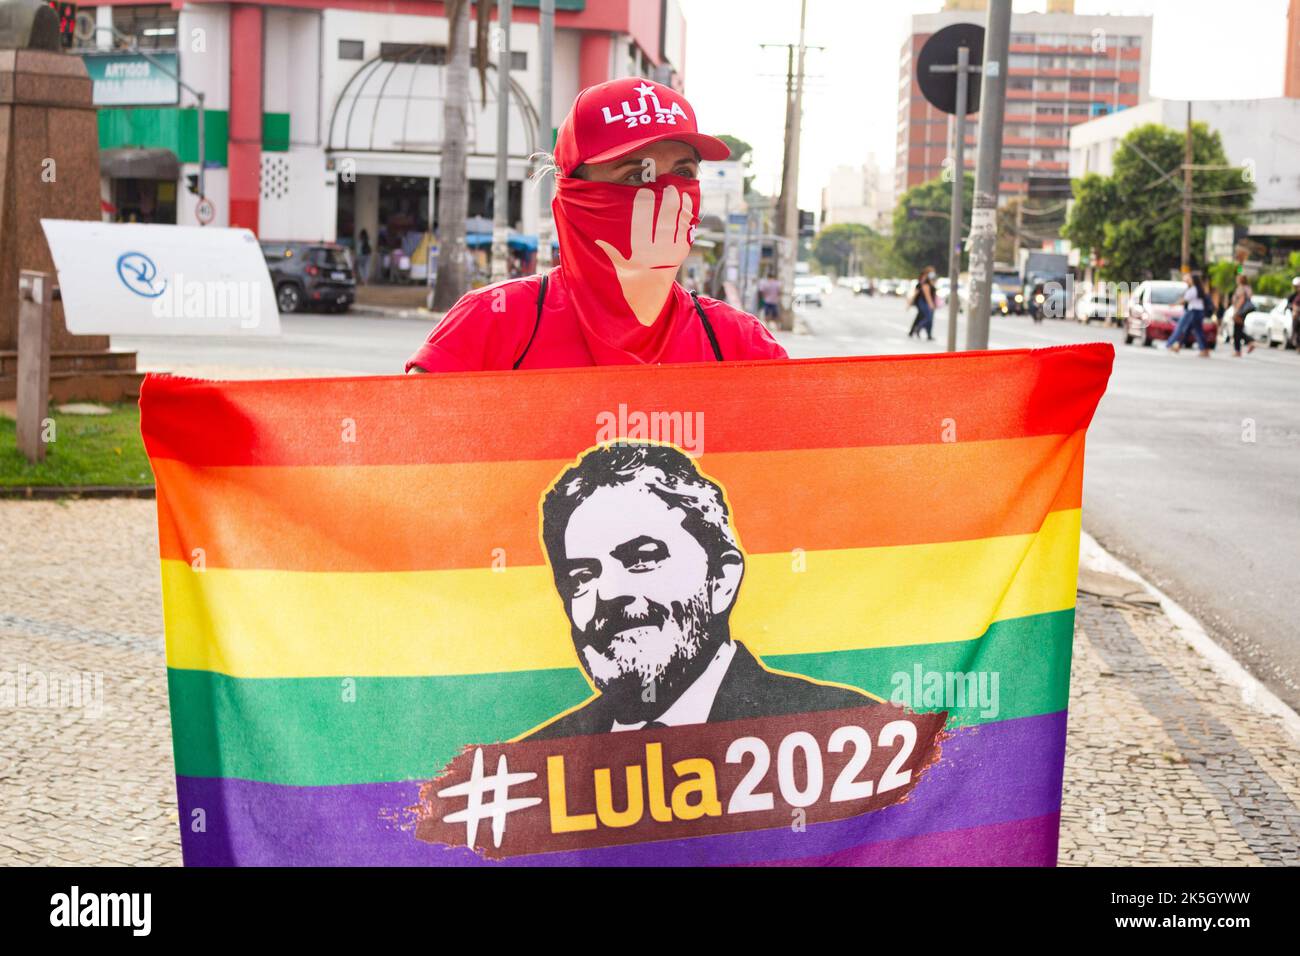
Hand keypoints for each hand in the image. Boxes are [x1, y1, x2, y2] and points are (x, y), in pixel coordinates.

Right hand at [595, 185, 693, 326]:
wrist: (649, 296)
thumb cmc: (629, 278)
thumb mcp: (617, 265)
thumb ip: (609, 250)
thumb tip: (596, 239)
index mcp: (640, 250)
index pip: (642, 223)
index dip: (644, 206)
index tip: (644, 190)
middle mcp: (657, 250)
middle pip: (664, 220)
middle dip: (665, 201)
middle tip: (665, 187)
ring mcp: (671, 250)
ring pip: (677, 222)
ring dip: (677, 205)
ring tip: (674, 189)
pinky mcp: (681, 251)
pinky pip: (686, 229)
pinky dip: (687, 214)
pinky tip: (686, 201)